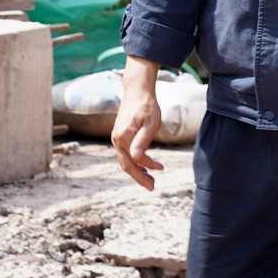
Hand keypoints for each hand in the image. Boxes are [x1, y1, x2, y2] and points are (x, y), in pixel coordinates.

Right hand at [111, 61, 164, 189]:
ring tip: (149, 178)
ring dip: (136, 171)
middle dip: (139, 177)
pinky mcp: (119, 136)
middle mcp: (117, 140)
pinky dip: (134, 162)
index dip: (148, 167)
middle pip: (126, 165)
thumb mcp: (150, 123)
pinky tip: (144, 165)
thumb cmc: (147, 106)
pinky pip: (125, 154)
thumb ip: (143, 141)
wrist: (137, 91)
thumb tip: (137, 158)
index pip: (136, 160)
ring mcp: (116, 138)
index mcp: (123, 138)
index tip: (161, 170)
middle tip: (152, 186)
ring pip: (125, 161)